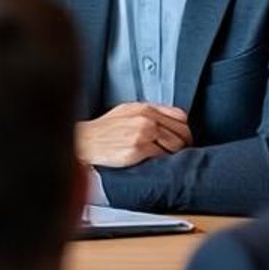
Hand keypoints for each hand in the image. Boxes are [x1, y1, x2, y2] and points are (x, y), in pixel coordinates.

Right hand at [77, 103, 191, 167]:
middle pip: (182, 132)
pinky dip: (162, 161)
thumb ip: (148, 114)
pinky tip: (154, 161)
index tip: (183, 138)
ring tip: (164, 157)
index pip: (180, 116)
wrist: (83, 142)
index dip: (184, 129)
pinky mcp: (138, 149)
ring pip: (176, 145)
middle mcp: (145, 118)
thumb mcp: (124, 112)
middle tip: (178, 152)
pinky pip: (163, 156)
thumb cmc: (102, 131)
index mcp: (143, 108)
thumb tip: (170, 122)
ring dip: (173, 154)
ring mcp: (142, 133)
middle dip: (183, 144)